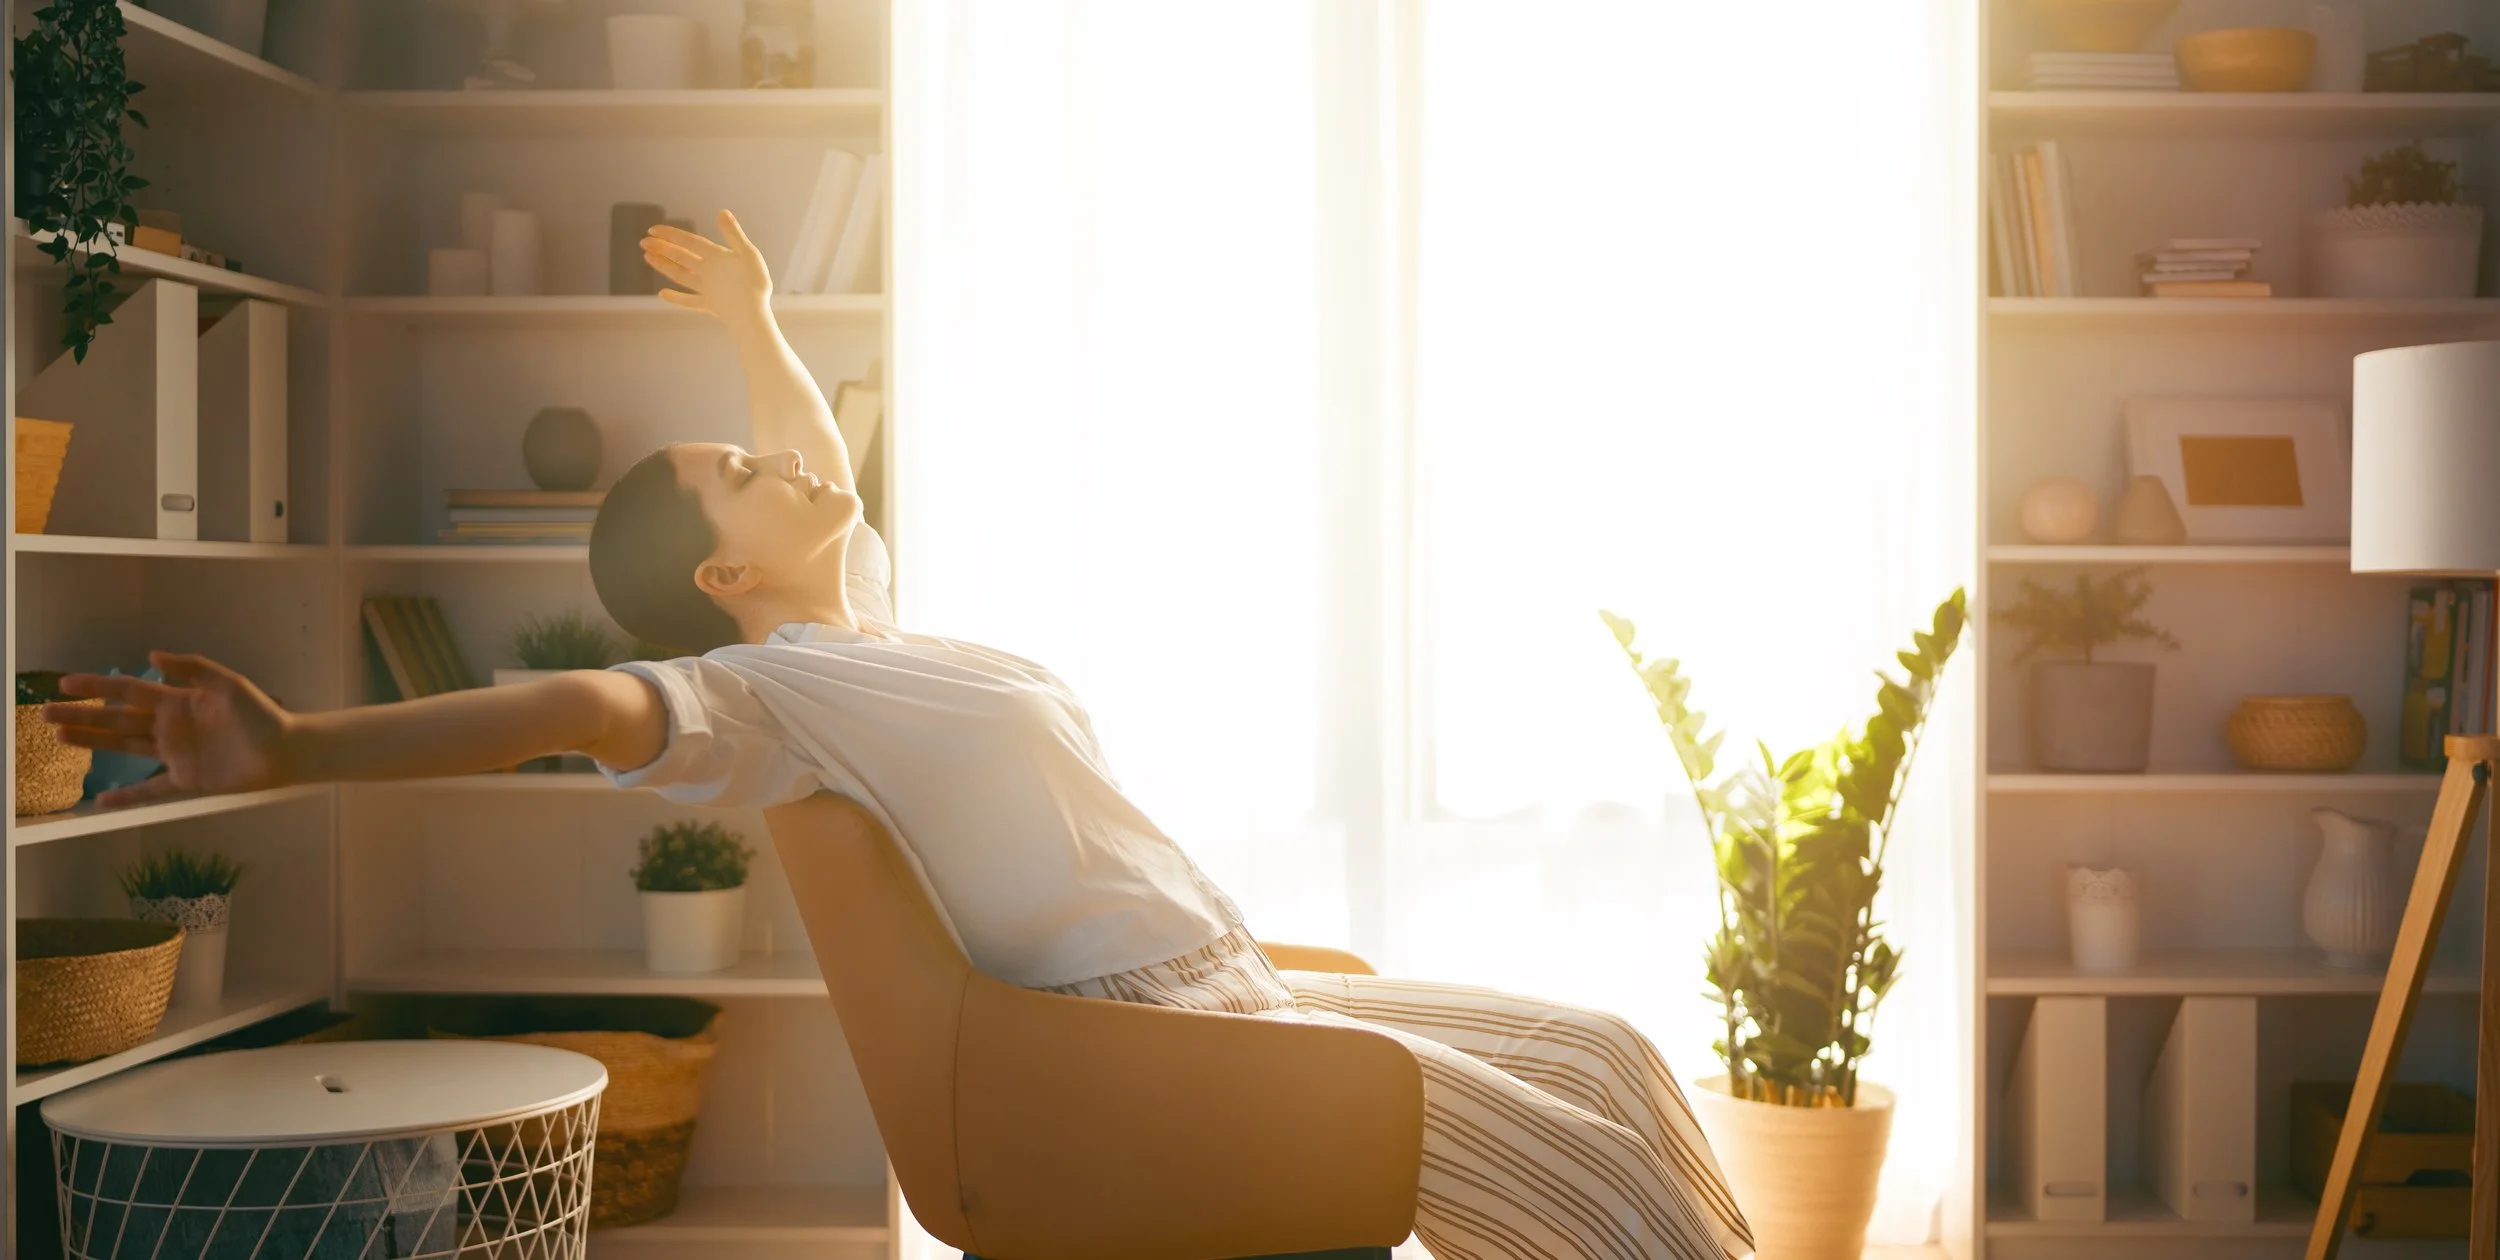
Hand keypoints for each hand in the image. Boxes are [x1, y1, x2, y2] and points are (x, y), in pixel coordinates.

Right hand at [46, 652, 291, 807]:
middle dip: (82, 716)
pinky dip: (126, 796)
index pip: (128, 691)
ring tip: (60, 738)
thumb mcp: (228, 683)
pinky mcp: (185, 779)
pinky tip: (100, 802)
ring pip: (124, 746)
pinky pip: (149, 789)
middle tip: (45, 714)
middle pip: (116, 719)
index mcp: (177, 701)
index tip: (65, 683)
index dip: (97, 686)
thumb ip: (192, 667)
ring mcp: (174, 753)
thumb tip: (151, 655)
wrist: (285, 750)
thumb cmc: (261, 715)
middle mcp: (169, 726)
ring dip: (93, 743)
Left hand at [644, 210, 770, 319]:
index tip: (652, 230)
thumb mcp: (749, 253)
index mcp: (715, 257)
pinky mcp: (710, 306)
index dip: (670, 234)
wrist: (752, 315)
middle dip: (661, 248)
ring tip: (647, 258)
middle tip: (643, 242)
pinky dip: (675, 298)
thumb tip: (721, 212)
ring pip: (680, 276)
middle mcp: (706, 272)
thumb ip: (733, 234)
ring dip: (663, 266)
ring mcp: (705, 289)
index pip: (689, 241)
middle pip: (680, 257)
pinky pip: (689, 302)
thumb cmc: (755, 283)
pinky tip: (661, 294)